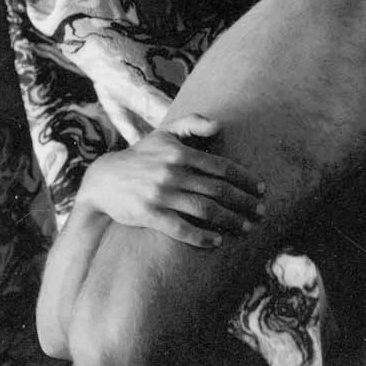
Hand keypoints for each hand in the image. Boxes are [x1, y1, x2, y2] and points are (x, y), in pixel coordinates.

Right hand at [76, 115, 266, 249]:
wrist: (104, 180)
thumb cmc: (141, 156)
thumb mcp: (165, 133)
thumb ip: (192, 124)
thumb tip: (220, 125)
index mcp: (180, 153)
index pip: (221, 166)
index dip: (245, 178)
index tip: (262, 189)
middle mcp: (173, 172)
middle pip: (217, 189)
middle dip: (243, 202)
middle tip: (261, 212)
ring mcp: (161, 194)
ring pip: (204, 209)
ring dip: (229, 220)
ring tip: (246, 228)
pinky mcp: (149, 214)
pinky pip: (180, 228)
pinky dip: (201, 236)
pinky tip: (216, 242)